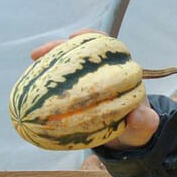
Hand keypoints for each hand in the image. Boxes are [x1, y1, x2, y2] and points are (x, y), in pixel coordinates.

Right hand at [30, 29, 160, 149]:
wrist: (128, 139)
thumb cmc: (137, 128)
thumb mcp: (145, 127)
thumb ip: (146, 121)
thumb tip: (136, 116)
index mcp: (121, 73)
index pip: (106, 46)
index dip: (90, 38)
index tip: (74, 37)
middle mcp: (102, 73)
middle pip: (79, 51)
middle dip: (59, 48)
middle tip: (40, 52)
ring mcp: (86, 83)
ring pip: (65, 66)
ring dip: (48, 62)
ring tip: (33, 61)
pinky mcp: (75, 95)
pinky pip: (59, 86)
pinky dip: (45, 84)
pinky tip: (30, 85)